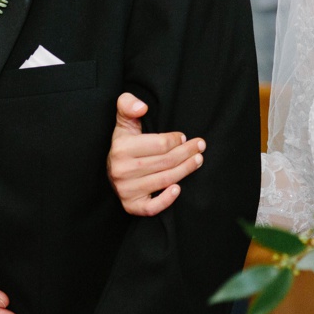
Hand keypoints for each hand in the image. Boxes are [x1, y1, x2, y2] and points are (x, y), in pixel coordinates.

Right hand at [107, 92, 204, 215]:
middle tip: (201, 146)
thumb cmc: (125, 143)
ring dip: (186, 170)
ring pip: (165, 180)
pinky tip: (178, 188)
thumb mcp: (124, 121)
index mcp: (122, 148)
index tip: (184, 137)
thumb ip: (128, 105)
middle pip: (166, 162)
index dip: (177, 140)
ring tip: (198, 160)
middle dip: (188, 152)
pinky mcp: (131, 206)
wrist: (112, 170)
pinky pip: (151, 207)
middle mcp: (122, 170)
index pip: (161, 144)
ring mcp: (126, 190)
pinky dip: (166, 200)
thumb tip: (142, 107)